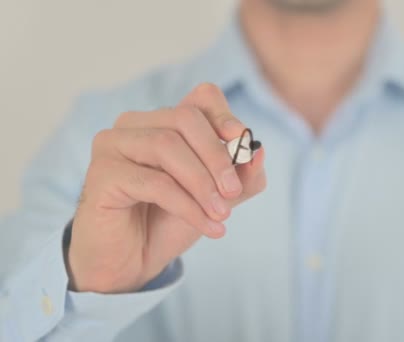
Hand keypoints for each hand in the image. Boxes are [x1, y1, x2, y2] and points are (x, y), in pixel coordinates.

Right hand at [67, 84, 266, 292]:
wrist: (132, 262)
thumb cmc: (170, 221)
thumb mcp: (217, 197)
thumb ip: (241, 177)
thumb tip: (259, 152)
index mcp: (163, 120)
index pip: (200, 97)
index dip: (226, 117)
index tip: (244, 147)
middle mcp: (134, 124)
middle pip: (185, 118)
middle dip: (217, 156)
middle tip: (233, 192)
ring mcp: (113, 144)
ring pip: (167, 146)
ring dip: (202, 184)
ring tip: (221, 214)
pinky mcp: (102, 173)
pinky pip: (154, 182)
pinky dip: (187, 205)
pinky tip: (207, 226)